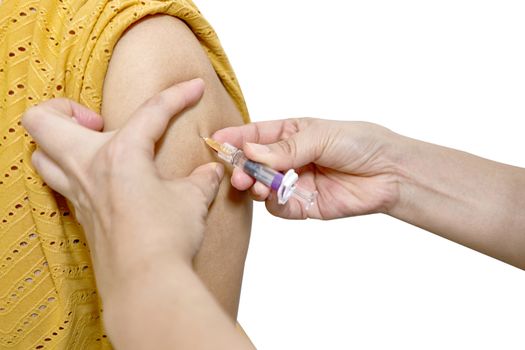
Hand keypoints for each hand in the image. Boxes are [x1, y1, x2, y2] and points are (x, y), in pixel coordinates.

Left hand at [22, 79, 223, 300]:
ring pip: (40, 155)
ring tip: (94, 147)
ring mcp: (77, 195)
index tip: (195, 87)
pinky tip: (104, 181)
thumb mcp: (192, 200)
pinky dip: (72, 173)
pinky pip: (59, 184)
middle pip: (43, 120)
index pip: (152, 111)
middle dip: (64, 108)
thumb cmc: (166, 238)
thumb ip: (201, 180)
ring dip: (59, 142)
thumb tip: (211, 172)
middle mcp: (88, 169)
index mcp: (120, 155)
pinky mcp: (80, 217)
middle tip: (99, 121)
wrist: (146, 285)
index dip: (178, 95)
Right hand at [213, 118, 400, 219]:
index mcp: (291, 134)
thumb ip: (284, 148)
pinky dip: (273, 203)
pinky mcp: (304, 205)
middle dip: (242, 167)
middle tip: (238, 173)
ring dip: (255, 187)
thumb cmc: (360, 143)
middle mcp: (289, 158)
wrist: (390, 174)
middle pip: (254, 163)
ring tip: (257, 186)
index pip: (255, 135)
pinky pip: (279, 208)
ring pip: (262, 186)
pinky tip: (275, 197)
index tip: (216, 142)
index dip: (235, 139)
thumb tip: (250, 150)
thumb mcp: (320, 136)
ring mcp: (295, 182)